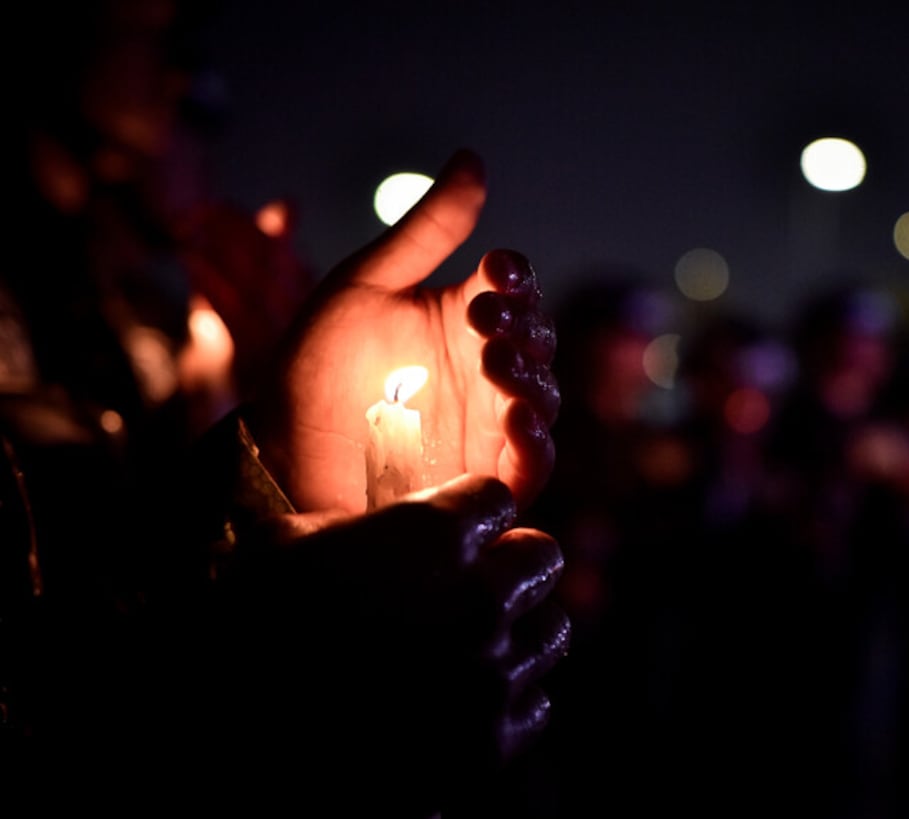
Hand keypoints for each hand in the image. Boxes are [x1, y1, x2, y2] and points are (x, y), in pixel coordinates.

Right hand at [212, 473, 569, 818]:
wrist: (241, 755)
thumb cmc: (245, 631)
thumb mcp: (278, 545)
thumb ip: (342, 522)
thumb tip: (365, 526)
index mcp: (429, 535)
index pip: (495, 497)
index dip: (469, 514)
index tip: (448, 532)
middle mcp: (477, 596)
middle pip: (541, 555)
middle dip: (508, 565)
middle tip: (467, 585)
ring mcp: (491, 673)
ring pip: (552, 629)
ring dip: (517, 631)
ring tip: (473, 644)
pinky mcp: (493, 742)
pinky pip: (537, 702)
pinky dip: (508, 701)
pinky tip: (464, 702)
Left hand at [254, 149, 558, 513]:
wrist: (278, 451)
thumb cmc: (317, 367)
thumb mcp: (366, 286)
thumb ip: (426, 231)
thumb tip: (474, 159)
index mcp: (463, 319)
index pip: (514, 289)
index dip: (514, 276)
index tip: (495, 268)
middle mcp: (485, 371)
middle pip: (537, 341)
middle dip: (521, 325)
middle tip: (483, 316)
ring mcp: (490, 427)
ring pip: (541, 399)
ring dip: (529, 377)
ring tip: (495, 363)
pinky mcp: (486, 480)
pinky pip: (532, 464)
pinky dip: (535, 442)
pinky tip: (516, 419)